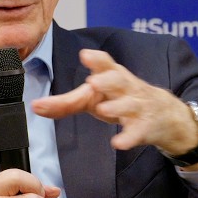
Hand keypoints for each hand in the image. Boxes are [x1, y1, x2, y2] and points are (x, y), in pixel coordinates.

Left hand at [32, 49, 197, 160]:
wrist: (162, 115)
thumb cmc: (121, 100)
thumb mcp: (94, 98)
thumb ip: (66, 102)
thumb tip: (36, 106)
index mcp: (113, 76)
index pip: (106, 63)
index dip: (97, 59)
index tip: (85, 55)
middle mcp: (126, 88)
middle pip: (119, 79)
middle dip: (107, 80)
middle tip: (93, 82)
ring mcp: (137, 107)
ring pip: (129, 104)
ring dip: (116, 106)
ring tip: (103, 109)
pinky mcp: (145, 127)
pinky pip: (137, 132)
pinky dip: (128, 137)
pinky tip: (118, 143)